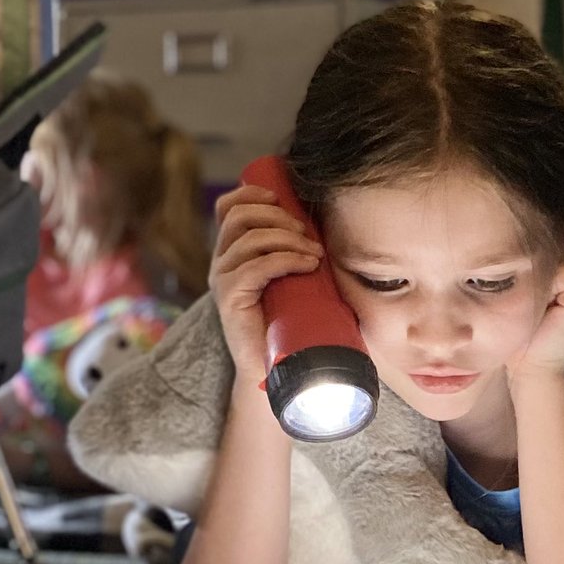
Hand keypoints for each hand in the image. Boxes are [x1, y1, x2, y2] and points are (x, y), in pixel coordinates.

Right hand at [207, 185, 324, 381]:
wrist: (274, 370)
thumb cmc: (291, 325)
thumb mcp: (296, 282)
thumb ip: (303, 256)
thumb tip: (341, 232)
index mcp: (232, 253)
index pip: (228, 208)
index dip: (251, 194)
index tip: (282, 198)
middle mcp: (221, 263)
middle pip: (240, 216)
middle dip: (278, 216)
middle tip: (308, 234)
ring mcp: (222, 280)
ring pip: (250, 239)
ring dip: (288, 239)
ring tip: (315, 254)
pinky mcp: (229, 300)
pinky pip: (255, 267)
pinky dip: (285, 259)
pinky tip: (308, 265)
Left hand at [507, 247, 563, 380]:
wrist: (530, 367)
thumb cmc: (526, 328)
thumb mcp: (535, 283)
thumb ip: (545, 255)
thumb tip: (545, 224)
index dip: (542, 251)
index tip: (527, 276)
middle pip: (562, 243)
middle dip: (540, 260)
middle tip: (530, 293)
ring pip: (561, 254)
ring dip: (540, 273)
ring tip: (534, 300)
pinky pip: (562, 269)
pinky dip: (543, 283)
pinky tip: (539, 304)